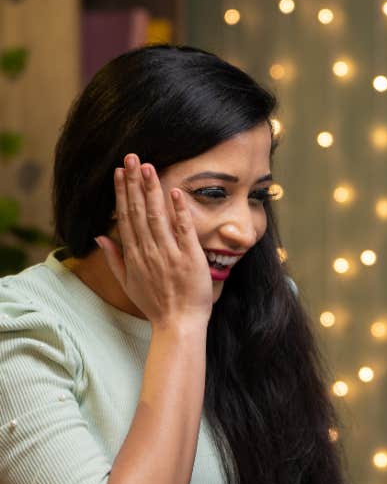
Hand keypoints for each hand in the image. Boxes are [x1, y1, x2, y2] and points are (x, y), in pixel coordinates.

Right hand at [97, 154, 211, 327]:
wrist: (178, 324)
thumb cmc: (156, 305)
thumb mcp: (128, 283)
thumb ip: (114, 258)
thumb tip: (101, 236)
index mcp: (134, 255)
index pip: (126, 217)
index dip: (122, 193)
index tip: (120, 173)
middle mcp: (149, 251)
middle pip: (138, 211)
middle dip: (134, 183)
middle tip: (131, 158)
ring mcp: (169, 254)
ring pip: (157, 216)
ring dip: (152, 190)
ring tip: (148, 167)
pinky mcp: (189, 258)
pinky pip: (183, 230)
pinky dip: (179, 211)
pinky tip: (174, 192)